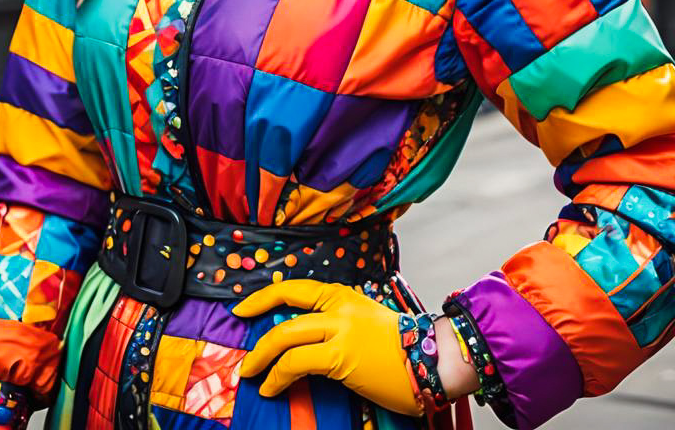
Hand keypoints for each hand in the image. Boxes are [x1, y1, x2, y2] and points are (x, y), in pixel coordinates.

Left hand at [233, 279, 420, 415]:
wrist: (432, 359)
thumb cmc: (400, 346)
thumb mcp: (364, 321)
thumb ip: (335, 321)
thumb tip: (302, 336)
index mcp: (342, 294)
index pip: (294, 288)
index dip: (264, 296)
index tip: (243, 307)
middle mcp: (338, 305)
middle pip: (284, 306)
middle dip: (255, 323)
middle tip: (242, 348)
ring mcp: (339, 330)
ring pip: (285, 336)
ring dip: (261, 357)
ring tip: (251, 373)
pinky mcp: (341, 357)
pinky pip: (297, 363)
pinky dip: (278, 376)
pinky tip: (272, 387)